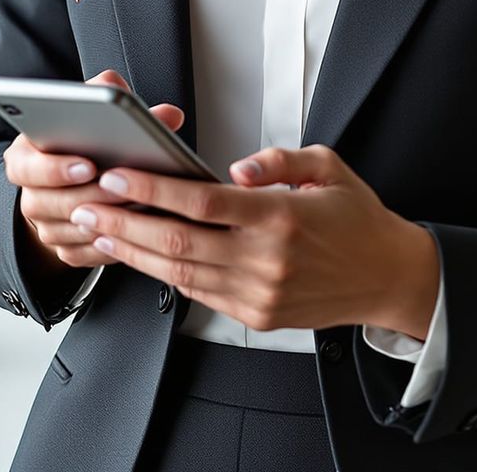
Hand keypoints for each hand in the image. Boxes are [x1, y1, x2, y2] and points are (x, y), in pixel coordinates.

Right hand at [5, 68, 185, 278]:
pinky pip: (83, 254)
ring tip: (137, 204)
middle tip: (124, 187)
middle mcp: (30, 194)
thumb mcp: (91, 111)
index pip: (25, 167)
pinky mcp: (63, 249)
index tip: (88, 165)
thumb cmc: (84, 139)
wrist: (74, 174)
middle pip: (51, 203)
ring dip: (104, 220)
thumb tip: (168, 114)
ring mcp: (45, 226)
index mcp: (24, 157)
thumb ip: (117, 100)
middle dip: (92, 195)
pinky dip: (108, 244)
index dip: (55, 168)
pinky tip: (132, 230)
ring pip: (69, 231)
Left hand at [67, 142, 439, 336]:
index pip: (202, 201)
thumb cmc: (356, 218)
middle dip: (125, 222)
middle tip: (88, 204)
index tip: (119, 174)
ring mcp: (260, 293)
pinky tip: (141, 255)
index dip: (154, 188)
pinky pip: (200, 294)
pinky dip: (165, 275)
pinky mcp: (257, 316)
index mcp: (280, 216)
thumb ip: (277, 159)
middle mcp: (266, 259)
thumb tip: (235, 167)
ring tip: (100, 229)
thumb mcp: (327, 166)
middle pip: (179, 243)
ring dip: (135, 252)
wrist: (388, 277)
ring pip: (181, 274)